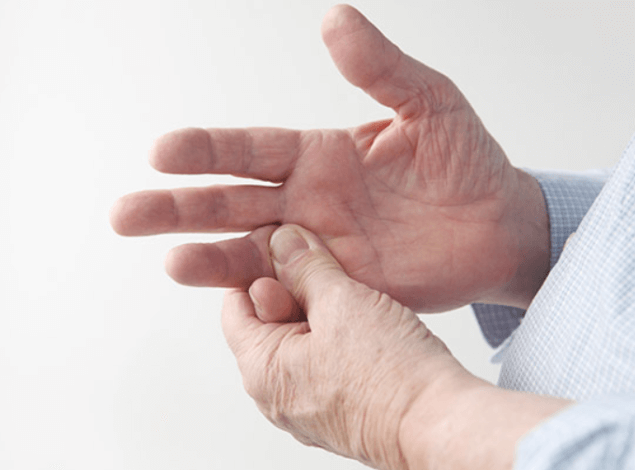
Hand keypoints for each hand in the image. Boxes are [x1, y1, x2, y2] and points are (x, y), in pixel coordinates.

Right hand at [110, 4, 548, 310]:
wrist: (497, 227)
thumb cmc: (468, 162)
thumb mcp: (429, 103)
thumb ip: (381, 68)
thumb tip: (334, 19)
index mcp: (319, 156)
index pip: (250, 150)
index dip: (206, 152)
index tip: (161, 153)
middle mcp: (306, 203)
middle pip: (230, 204)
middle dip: (178, 209)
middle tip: (125, 215)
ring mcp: (318, 249)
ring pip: (248, 251)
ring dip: (206, 256)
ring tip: (168, 261)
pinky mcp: (337, 288)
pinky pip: (288, 292)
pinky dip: (258, 295)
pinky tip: (232, 295)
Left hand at [222, 224, 469, 468]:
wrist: (440, 426)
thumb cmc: (390, 378)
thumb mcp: (341, 301)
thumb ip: (306, 267)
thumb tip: (284, 243)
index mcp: (261, 369)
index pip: (236, 304)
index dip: (260, 268)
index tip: (289, 249)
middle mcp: (277, 395)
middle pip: (269, 322)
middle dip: (296, 288)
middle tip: (328, 269)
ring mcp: (307, 406)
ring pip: (301, 340)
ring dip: (322, 311)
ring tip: (353, 296)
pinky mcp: (338, 410)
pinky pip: (324, 362)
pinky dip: (338, 337)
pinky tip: (366, 323)